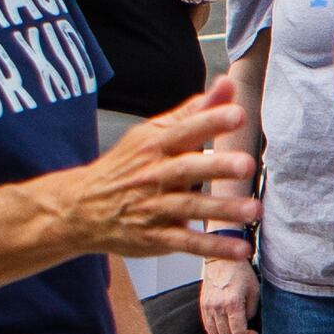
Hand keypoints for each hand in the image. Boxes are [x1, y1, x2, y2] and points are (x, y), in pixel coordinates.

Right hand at [54, 92, 255, 261]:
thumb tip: (227, 83)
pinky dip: (212, 248)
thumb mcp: (152, 133)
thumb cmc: (126, 166)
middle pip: (187, 169)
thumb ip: (194, 112)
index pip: (185, 130)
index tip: (238, 113)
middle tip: (246, 164)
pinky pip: (186, 243)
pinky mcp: (154, 237)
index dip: (210, 121)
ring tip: (253, 210)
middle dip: (217, 167)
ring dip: (222, 210)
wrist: (80, 207)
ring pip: (189, 208)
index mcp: (155, 145)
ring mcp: (153, 207)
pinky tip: (240, 249)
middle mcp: (154, 175)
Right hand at [199, 256, 259, 333]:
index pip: (238, 332)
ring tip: (236, 333)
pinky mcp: (202, 305)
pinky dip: (217, 331)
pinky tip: (226, 326)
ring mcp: (208, 307)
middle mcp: (217, 306)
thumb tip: (246, 322)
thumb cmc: (241, 272)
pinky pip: (207, 327)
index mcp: (232, 303)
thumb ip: (251, 310)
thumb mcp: (254, 290)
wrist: (222, 259)